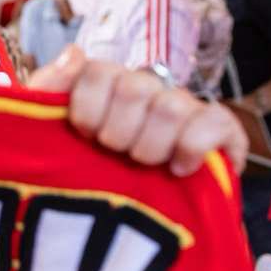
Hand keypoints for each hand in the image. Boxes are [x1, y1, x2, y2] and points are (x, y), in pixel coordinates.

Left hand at [30, 47, 247, 176]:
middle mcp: (148, 88)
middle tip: (115, 155)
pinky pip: (215, 121)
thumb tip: (74, 52)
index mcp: (107, 83)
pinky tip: (179, 169)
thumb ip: (50, 89)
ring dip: (151, 147)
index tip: (85, 137)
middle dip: (117, 134)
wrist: (126, 218)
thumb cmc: (85, 168)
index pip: (97, 72)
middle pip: (134, 88)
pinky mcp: (220, 130)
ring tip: (145, 167)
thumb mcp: (51, 133)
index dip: (87, 112)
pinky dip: (194, 148)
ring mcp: (185, 106)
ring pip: (172, 106)